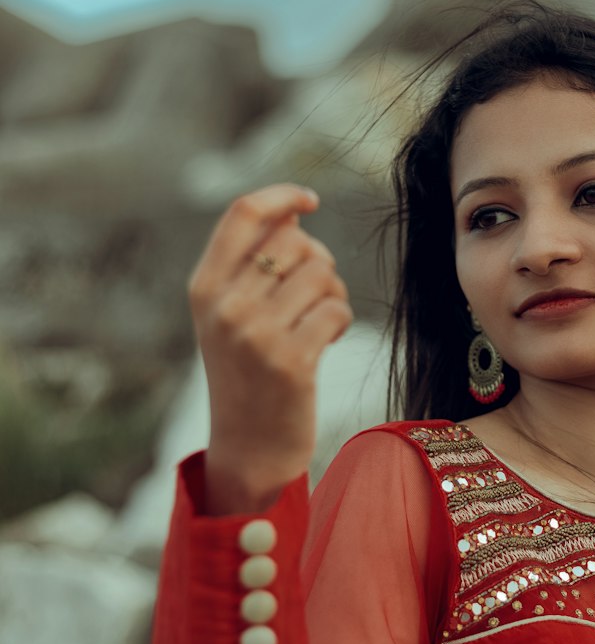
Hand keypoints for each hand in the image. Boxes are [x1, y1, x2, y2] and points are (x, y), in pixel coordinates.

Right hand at [187, 184, 353, 513]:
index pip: (243, 214)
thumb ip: (252, 265)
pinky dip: (340, 322)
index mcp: (204, 287)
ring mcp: (255, 335)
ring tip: (320, 321)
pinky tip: (326, 342)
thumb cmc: (248, 374)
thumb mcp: (230, 315)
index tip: (310, 201)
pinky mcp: (290, 362)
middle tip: (315, 294)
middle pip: (294, 241)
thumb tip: (293, 209)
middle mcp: (225, 307)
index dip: (281, 195)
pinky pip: (336, 310)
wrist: (248, 447)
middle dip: (317, 260)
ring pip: (321, 272)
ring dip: (333, 293)